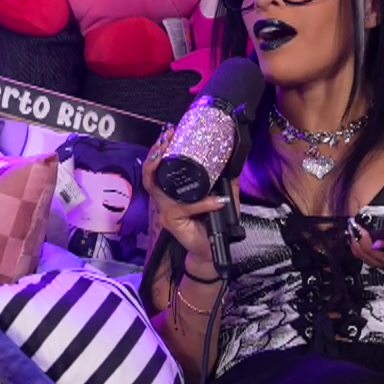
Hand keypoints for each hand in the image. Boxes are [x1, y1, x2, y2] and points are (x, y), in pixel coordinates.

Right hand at [141, 126, 225, 274]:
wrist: (211, 249)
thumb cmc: (212, 224)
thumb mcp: (222, 196)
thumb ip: (225, 180)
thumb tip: (232, 158)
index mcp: (173, 191)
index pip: (158, 167)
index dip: (159, 150)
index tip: (170, 133)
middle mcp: (165, 200)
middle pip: (150, 175)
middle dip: (155, 153)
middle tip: (166, 138)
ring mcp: (167, 211)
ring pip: (159, 189)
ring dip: (163, 168)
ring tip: (166, 153)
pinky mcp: (174, 223)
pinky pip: (185, 209)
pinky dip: (201, 204)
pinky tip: (215, 200)